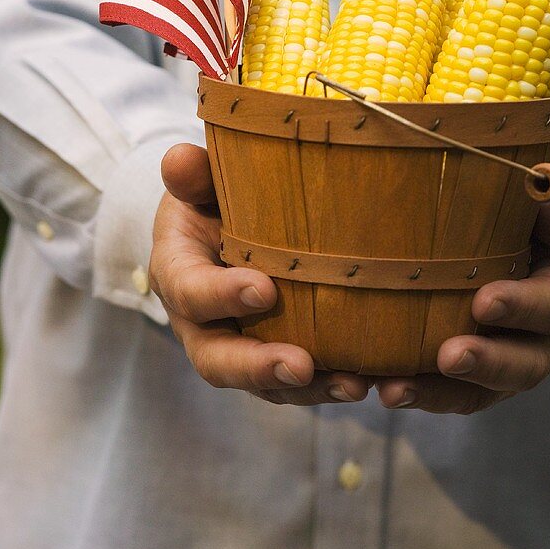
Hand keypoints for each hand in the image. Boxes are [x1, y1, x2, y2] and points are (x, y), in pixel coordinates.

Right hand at [149, 143, 368, 405]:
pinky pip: (297, 385)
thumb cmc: (214, 201)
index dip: (222, 295)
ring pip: (263, 383)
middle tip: (301, 366)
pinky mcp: (272, 358)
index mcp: (178, 273)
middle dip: (259, 367)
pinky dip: (331, 386)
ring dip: (308, 389)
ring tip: (353, 385)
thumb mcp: (200, 182)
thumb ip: (194, 175)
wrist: (223, 230)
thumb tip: (180, 159)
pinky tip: (371, 382)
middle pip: (218, 359)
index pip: (190, 291)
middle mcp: (201, 323)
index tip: (264, 290)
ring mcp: (237, 347)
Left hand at [376, 199, 549, 414]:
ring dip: (438, 393)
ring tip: (396, 390)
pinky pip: (449, 395)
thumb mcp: (546, 208)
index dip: (522, 307)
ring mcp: (509, 364)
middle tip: (448, 357)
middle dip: (485, 363)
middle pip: (525, 365)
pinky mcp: (475, 379)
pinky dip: (417, 395)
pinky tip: (382, 389)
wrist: (530, 256)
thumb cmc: (533, 226)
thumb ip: (549, 210)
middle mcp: (544, 339)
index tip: (484, 302)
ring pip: (481, 392)